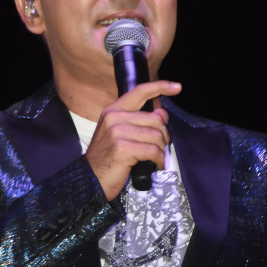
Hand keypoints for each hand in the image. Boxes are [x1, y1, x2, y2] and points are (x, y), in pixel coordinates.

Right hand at [85, 80, 180, 200]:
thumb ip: (137, 121)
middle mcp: (115, 117)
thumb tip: (162, 114)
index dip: (160, 86)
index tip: (177, 87)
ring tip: (156, 159)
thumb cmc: (107, 158)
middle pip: (156, 118)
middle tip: (160, 148)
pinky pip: (153, 150)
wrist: (90, 179)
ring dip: (161, 150)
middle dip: (164, 135)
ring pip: (157, 135)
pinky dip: (159, 160)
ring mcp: (118, 132)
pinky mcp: (123, 148)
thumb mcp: (117, 134)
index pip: (140, 91)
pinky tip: (156, 165)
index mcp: (114, 110)